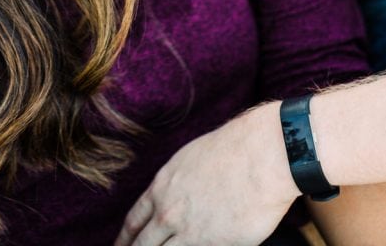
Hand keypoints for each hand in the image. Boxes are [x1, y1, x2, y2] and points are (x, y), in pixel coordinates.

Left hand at [114, 102, 298, 245]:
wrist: (261, 154)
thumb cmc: (233, 149)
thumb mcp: (192, 160)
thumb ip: (179, 185)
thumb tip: (177, 198)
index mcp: (163, 185)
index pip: (134, 220)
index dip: (125, 238)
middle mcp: (169, 210)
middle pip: (143, 245)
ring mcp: (190, 231)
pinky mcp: (214, 245)